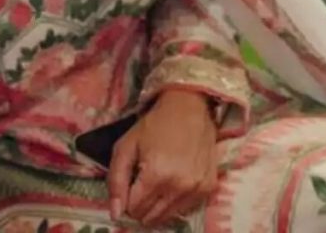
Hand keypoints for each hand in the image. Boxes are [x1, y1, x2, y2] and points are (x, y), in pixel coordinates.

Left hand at [106, 90, 218, 226]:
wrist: (189, 109)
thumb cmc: (153, 125)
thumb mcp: (126, 146)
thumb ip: (116, 180)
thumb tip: (115, 213)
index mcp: (156, 175)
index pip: (135, 209)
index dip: (126, 200)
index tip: (128, 186)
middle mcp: (179, 187)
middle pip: (151, 216)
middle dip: (140, 206)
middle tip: (140, 185)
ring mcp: (197, 189)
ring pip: (168, 216)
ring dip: (157, 206)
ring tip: (155, 182)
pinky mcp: (209, 188)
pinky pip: (185, 208)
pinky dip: (174, 201)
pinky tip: (171, 182)